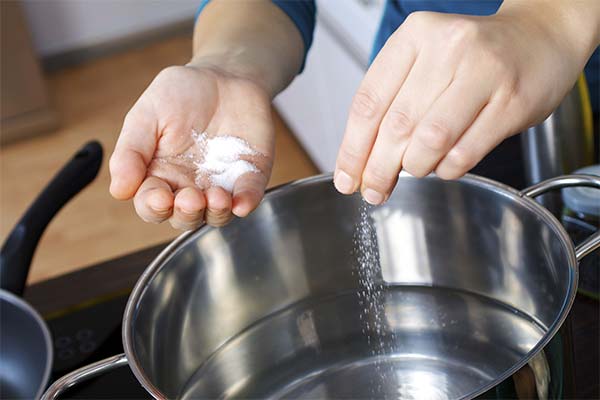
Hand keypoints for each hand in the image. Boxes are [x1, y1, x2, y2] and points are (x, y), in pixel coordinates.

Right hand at [109, 63, 273, 228]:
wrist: (224, 75)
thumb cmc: (181, 94)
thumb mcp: (147, 114)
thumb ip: (131, 151)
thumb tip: (119, 190)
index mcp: (160, 175)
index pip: (152, 205)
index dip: (154, 207)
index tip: (160, 197)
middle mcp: (189, 187)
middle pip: (185, 217)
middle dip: (186, 214)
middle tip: (190, 198)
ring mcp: (221, 184)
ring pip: (217, 215)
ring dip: (216, 213)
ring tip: (216, 197)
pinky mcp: (249, 176)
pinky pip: (249, 196)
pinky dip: (247, 202)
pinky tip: (242, 203)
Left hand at [334, 7, 593, 203]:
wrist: (539, 37)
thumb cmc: (473, 55)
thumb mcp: (424, 60)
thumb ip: (392, 101)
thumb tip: (360, 163)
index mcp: (414, 35)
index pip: (368, 102)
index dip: (352, 149)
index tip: (346, 179)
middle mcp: (448, 47)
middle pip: (396, 125)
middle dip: (378, 168)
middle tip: (373, 191)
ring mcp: (484, 73)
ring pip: (430, 141)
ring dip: (415, 167)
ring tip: (413, 170)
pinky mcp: (512, 102)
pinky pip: (465, 153)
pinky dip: (447, 170)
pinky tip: (443, 166)